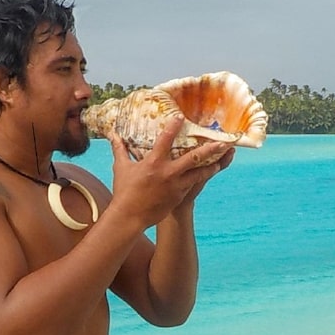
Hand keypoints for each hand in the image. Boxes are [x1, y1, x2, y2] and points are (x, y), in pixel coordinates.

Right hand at [106, 115, 230, 227]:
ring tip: (219, 161)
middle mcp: (168, 173)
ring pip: (198, 174)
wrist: (130, 217)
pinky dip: (199, 179)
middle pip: (193, 158)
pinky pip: (192, 185)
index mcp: (153, 163)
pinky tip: (205, 175)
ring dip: (210, 167)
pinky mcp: (178, 197)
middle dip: (209, 150)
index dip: (173, 126)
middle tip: (222, 143)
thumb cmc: (124, 191)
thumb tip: (112, 134)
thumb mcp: (121, 168)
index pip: (165, 140)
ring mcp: (176, 186)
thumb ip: (119, 149)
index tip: (181, 117)